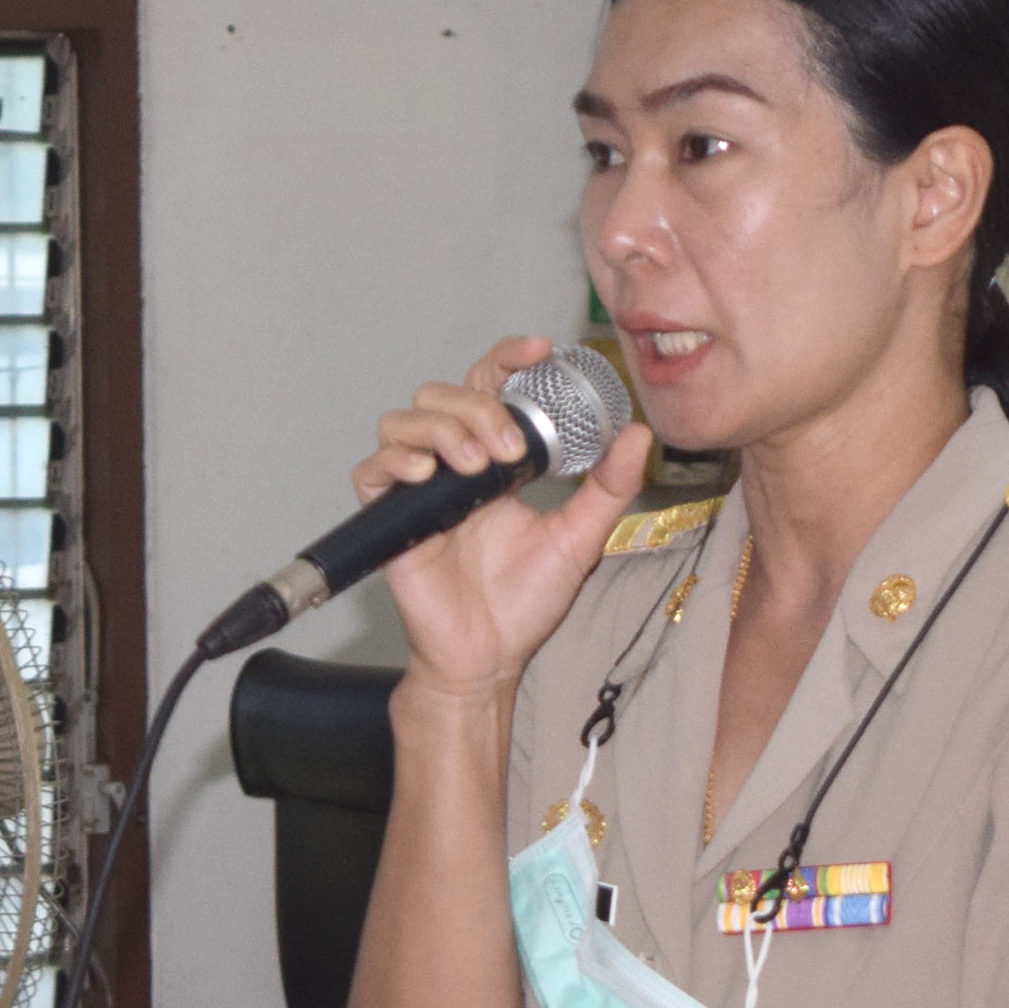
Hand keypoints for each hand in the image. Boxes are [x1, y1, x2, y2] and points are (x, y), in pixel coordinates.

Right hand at [363, 337, 654, 697]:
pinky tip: (426, 475)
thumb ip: (608, 488)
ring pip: (403, 420)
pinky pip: (371, 471)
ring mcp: (419, 491)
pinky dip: (395, 461)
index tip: (539, 350)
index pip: (490, 388)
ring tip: (475, 465)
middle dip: (477, 406)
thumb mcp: (580, 539)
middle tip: (510, 447)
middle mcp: (453, 467)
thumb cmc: (525, 603)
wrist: (489, 657)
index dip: (507, 359)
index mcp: (496, 463)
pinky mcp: (391, 521)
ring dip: (440, 428)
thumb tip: (637, 434)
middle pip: (443, 394)